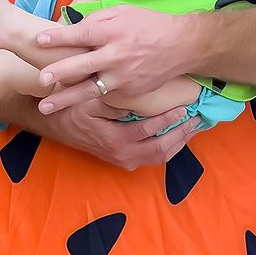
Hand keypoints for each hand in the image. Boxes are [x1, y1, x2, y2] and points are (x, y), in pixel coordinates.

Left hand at [35, 6, 198, 111]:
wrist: (182, 45)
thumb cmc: (150, 24)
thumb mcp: (123, 11)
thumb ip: (97, 19)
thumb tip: (74, 28)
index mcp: (112, 30)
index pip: (80, 33)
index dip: (58, 38)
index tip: (38, 40)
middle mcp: (116, 54)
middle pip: (81, 65)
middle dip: (58, 73)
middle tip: (40, 80)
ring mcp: (123, 75)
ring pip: (89, 89)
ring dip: (65, 99)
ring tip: (45, 107)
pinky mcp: (130, 90)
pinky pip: (105, 96)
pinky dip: (88, 99)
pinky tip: (71, 105)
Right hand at [43, 92, 201, 169]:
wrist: (56, 125)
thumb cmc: (72, 109)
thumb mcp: (88, 100)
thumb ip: (111, 99)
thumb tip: (135, 92)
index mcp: (114, 140)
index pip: (149, 130)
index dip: (170, 119)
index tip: (186, 107)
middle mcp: (122, 155)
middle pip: (162, 149)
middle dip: (182, 134)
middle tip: (199, 118)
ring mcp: (125, 161)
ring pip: (161, 157)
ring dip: (180, 142)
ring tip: (195, 126)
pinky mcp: (126, 161)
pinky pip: (154, 157)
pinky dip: (171, 146)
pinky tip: (181, 134)